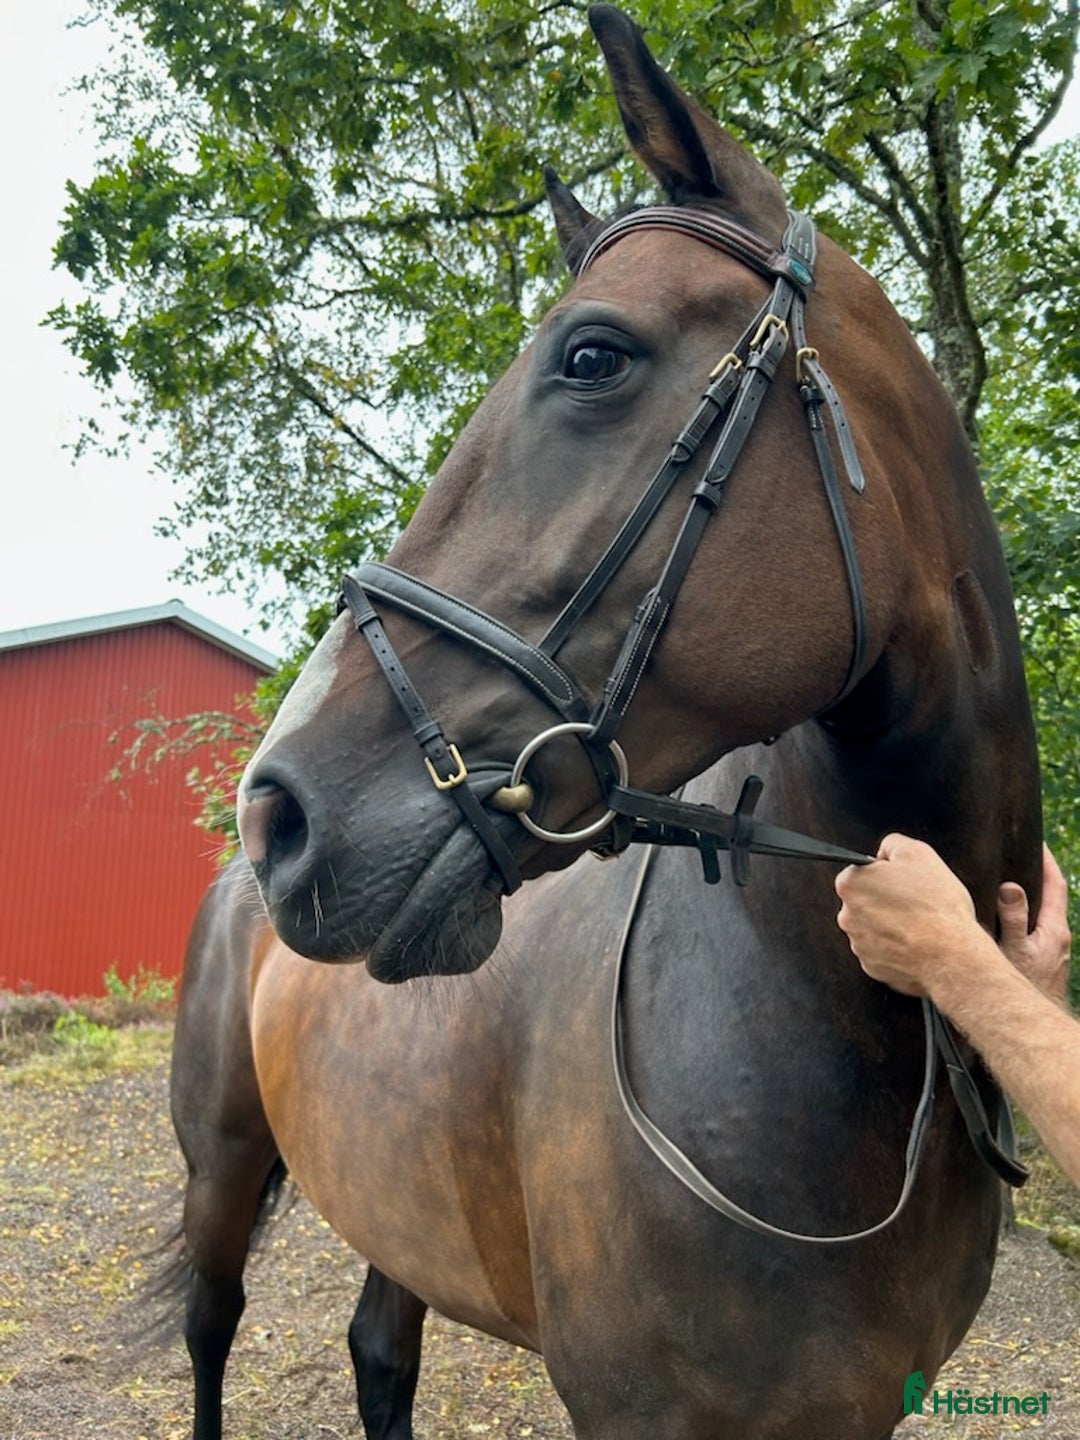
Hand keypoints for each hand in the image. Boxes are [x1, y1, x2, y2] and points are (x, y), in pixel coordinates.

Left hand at [834, 835, 977, 996]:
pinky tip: (916, 943)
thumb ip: (892, 844)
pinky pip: (882, 950)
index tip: (907, 882)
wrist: (952, 957)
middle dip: (888, 899)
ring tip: (920, 925)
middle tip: (917, 903)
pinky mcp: (871, 966)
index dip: (888, 874)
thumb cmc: (936, 906)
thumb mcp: (918, 853)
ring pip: (874, 926)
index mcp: (851, 885)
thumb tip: (883, 854)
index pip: (863, 872)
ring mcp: (858, 944)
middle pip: (866, 900)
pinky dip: (897, 947)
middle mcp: (847, 916)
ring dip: (892, 924)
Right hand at [997, 844, 1071, 1006]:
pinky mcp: (1043, 962)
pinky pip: (1035, 929)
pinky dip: (1024, 916)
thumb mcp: (1014, 951)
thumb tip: (1012, 886)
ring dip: (1030, 897)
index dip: (1047, 861)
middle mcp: (1058, 938)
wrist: (1031, 1028)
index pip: (1056, 885)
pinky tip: (1005, 919)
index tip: (1036, 841)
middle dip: (1038, 875)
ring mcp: (1052, 951)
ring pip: (1043, 915)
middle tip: (1019, 855)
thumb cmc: (1022, 991)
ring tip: (1009, 880)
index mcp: (1055, 930)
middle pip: (1051, 897)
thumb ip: (1013, 919)